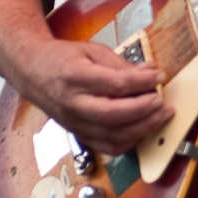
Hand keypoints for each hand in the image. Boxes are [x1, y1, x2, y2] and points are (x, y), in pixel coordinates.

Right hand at [15, 37, 173, 155]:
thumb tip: (151, 73)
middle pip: (113, 115)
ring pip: (111, 136)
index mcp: (76, 76)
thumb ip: (121, 64)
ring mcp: (75, 123)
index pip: (115, 84)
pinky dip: (129, 141)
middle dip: (144, 111)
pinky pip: (106, 146)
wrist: (33, 73)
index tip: (160, 76)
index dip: (142, 82)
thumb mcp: (93, 51)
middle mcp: (74, 104)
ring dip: (142, 129)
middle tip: (164, 103)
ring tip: (161, 116)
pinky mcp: (79, 134)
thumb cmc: (64, 58)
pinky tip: (143, 129)